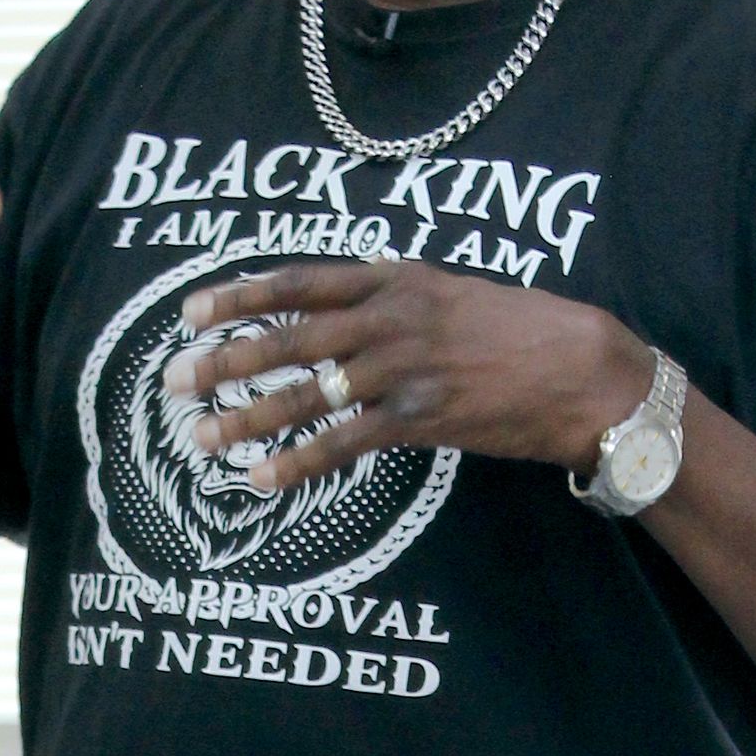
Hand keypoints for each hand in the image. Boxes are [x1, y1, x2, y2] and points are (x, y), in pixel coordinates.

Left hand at [159, 256, 651, 491]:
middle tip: (174, 379)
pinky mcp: (423, 417)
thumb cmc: (520, 330)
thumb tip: (345, 305)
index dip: (241, 296)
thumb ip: (394, 296)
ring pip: (308, 392)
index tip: (192, 311)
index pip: (300, 280)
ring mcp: (406, 366)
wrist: (582, 369)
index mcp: (396, 276)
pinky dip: (299, 462)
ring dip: (247, 416)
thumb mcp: (451, 292)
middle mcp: (392, 316)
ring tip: (201, 436)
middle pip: (289, 335)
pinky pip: (345, 443)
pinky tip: (262, 479)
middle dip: (226, 359)